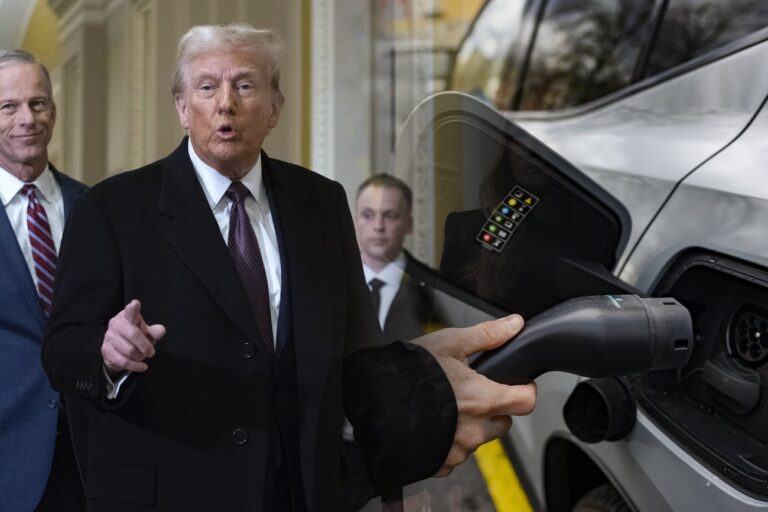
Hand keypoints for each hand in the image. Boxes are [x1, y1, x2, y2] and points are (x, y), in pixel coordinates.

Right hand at [101, 299, 165, 373]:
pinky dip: (135, 366)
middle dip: (145, 346)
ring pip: (129, 350)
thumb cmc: (136, 337)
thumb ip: (155, 332)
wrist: (120, 351)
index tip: (135, 304)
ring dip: (140, 357)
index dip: (133, 308)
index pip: (130, 312)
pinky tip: (142, 366)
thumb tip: (161, 330)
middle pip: (133, 334)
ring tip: (143, 357)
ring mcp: (109, 337)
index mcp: (127, 316)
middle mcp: (116, 324)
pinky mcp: (106, 350)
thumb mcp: (148, 334)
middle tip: (152, 352)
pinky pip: (123, 361)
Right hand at [412, 314, 535, 475]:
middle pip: (502, 422)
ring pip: (477, 439)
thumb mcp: (448, 343)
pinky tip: (432, 424)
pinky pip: (455, 454)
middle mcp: (474, 430)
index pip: (526, 402)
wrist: (373, 404)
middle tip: (469, 392)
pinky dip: (448, 442)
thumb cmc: (408, 373)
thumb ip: (486, 335)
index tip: (516, 384)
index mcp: (482, 399)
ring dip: (468, 426)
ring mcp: (458, 450)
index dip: (524, 390)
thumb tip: (515, 324)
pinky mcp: (441, 464)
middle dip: (492, 408)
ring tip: (443, 407)